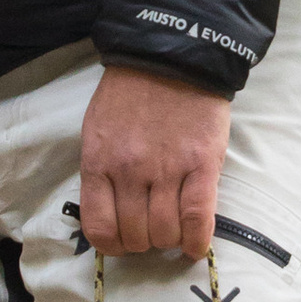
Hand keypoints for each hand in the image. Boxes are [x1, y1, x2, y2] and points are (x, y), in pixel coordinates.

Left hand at [79, 63, 233, 258]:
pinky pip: (198, 218)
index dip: (113, 246)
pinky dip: (197, 241)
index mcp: (99, 162)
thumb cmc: (132, 92)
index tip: (123, 243)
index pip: (99, 228)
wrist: (172, 55)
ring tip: (174, 231)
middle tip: (152, 231)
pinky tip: (195, 246)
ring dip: (170, 241)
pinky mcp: (202, 165)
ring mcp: (167, 170)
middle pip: (136, 236)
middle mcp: (129, 172)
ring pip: (165, 233)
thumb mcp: (98, 129)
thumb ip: (102, 169)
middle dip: (144, 243)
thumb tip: (112, 211)